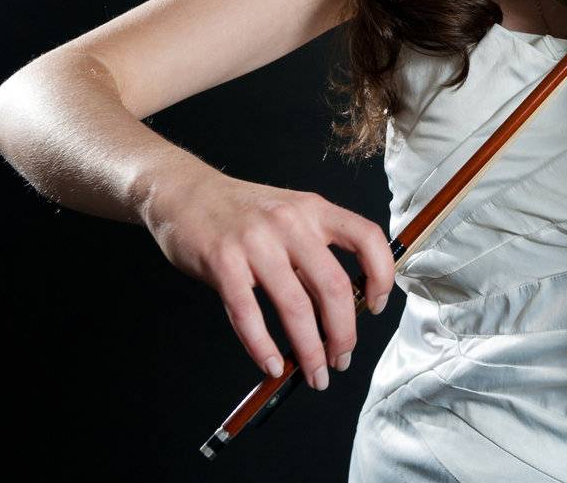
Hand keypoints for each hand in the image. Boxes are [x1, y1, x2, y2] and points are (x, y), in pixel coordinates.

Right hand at [142, 169, 395, 390]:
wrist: (184, 192)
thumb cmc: (242, 211)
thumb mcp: (290, 215)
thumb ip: (315, 251)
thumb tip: (341, 307)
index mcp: (315, 210)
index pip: (367, 238)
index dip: (382, 275)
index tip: (377, 306)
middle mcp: (290, 223)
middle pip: (332, 286)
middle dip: (343, 333)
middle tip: (342, 359)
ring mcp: (255, 243)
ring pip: (295, 307)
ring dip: (309, 350)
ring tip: (315, 374)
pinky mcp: (222, 263)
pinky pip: (248, 314)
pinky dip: (263, 347)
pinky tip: (273, 365)